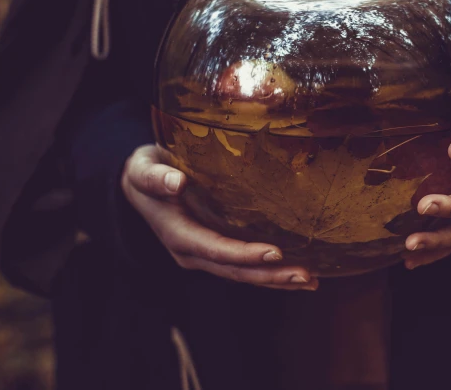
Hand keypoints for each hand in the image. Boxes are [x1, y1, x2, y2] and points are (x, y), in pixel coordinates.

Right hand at [121, 144, 317, 289]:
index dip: (244, 254)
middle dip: (271, 276)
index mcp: (178, 234)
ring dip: (276, 280)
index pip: (216, 249)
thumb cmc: (145, 172)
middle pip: (235, 270)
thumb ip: (155, 177)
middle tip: (306, 276)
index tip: (275, 252)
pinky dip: (270, 273)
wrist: (140, 184)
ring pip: (243, 274)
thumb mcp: (144, 169)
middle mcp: (192, 252)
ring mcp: (205, 256)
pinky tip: (296, 275)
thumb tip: (176, 182)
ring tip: (310, 281)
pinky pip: (244, 268)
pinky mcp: (215, 252)